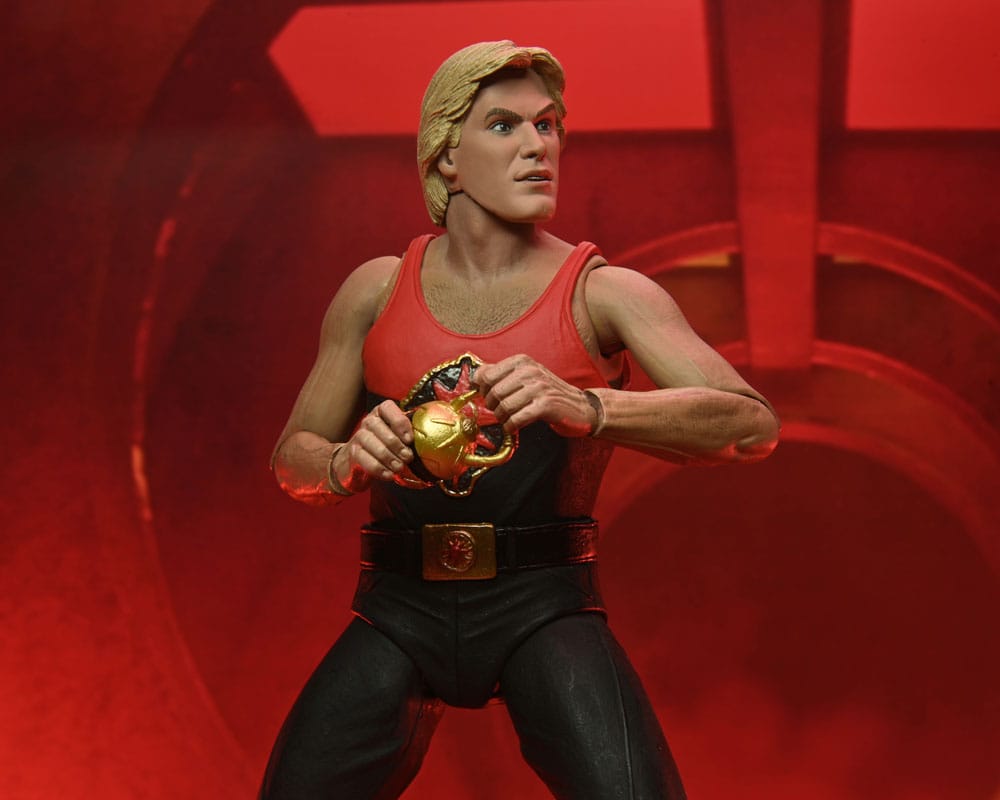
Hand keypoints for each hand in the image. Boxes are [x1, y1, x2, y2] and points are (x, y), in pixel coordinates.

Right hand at [332, 400, 413, 490]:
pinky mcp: (353, 453)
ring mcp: (359, 436)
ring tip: (399, 467)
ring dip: (389, 458)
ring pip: (373, 445)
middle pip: (380, 428)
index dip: (399, 422)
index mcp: (381, 413)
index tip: (409, 439)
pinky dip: (380, 469)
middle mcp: (368, 421)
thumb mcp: (397, 436)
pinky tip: (389, 475)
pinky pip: (366, 460)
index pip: (388, 408)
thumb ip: (408, 434)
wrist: (357, 461)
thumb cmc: (384, 446)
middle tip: (408, 457)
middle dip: (397, 445)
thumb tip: (427, 442)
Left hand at [472, 354, 596, 436]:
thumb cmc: (549, 394)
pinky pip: (517, 418)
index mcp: (522, 361)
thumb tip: (475, 377)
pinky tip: (514, 427)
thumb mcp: (526, 376)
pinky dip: (511, 426)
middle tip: (499, 412)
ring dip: (502, 418)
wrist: (582, 407)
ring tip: (508, 420)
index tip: (487, 397)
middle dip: (492, 406)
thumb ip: (501, 374)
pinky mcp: (545, 405)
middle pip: (494, 392)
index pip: (486, 374)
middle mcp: (530, 371)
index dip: (482, 390)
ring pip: (504, 406)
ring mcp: (539, 387)